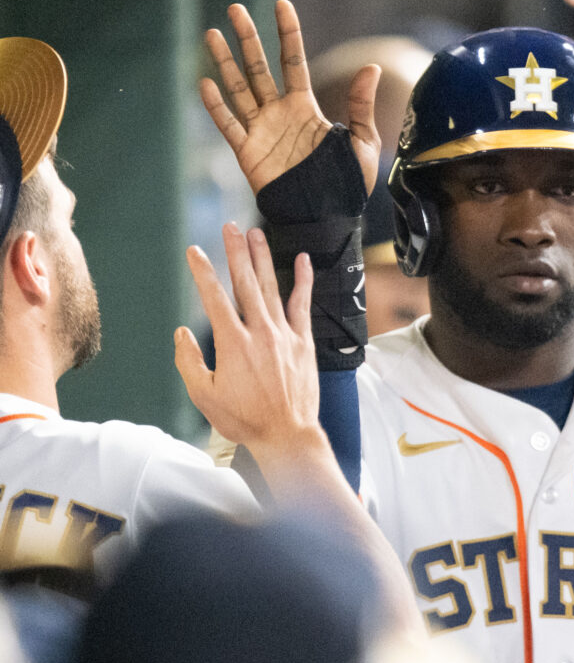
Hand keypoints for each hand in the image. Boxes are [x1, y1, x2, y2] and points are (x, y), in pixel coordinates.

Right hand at [174, 223, 320, 454]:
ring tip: (255, 233)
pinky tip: (302, 259)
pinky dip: (303, 281)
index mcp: (233, 344)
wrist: (288, 435)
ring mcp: (285, 335)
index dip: (202, 272)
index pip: (214, 298)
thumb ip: (189, 362)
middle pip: (245, 283)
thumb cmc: (244, 420)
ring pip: (272, 287)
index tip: (194, 251)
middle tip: (229, 227)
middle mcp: (260, 332)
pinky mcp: (304, 342)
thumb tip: (181, 333)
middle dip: (235, 252)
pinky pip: (303, 305)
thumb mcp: (204, 396)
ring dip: (262, 259)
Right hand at [201, 0, 380, 195]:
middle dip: (248, 38)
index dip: (288, 34)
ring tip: (212, 33)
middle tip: (236, 8)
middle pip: (259, 68)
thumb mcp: (362, 143)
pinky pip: (229, 125)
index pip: (293, 62)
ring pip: (238, 89)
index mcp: (305, 108)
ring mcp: (261, 131)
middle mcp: (279, 114)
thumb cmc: (347, 186)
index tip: (282, 5)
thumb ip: (362, 106)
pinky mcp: (248, 153)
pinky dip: (216, 106)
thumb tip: (372, 67)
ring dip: (224, 63)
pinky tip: (205, 82)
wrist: (326, 219)